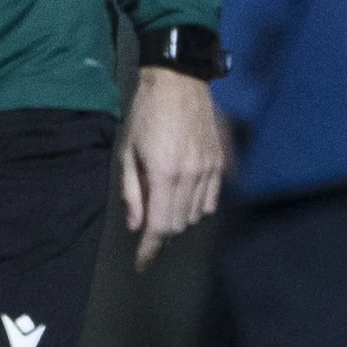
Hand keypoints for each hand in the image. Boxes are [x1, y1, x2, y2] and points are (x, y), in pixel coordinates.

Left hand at [120, 68, 228, 269]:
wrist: (179, 83)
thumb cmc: (146, 115)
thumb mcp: (127, 152)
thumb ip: (132, 192)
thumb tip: (136, 225)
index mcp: (165, 174)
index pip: (160, 226)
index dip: (150, 249)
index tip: (141, 263)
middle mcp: (191, 175)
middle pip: (179, 223)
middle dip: (161, 234)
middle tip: (146, 231)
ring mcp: (209, 169)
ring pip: (197, 214)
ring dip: (178, 221)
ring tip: (163, 211)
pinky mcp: (220, 162)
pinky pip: (212, 199)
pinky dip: (197, 208)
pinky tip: (183, 200)